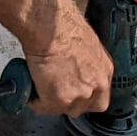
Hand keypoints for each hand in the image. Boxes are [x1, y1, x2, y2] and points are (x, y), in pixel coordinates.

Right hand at [21, 0, 112, 114]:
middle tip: (53, 89)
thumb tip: (75, 69)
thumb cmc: (64, 26)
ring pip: (62, 109)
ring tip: (40, 84)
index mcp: (105, 70)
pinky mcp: (60, 99)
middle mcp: (96, 85)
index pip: (100, 97)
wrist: (50, 27)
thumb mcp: (86, 45)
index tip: (73, 93)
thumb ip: (85, 64)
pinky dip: (34, 99)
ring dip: (50, 101)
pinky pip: (43, 106)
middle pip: (82, 107)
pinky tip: (31, 84)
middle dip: (67, 101)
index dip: (83, 97)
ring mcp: (79, 94)